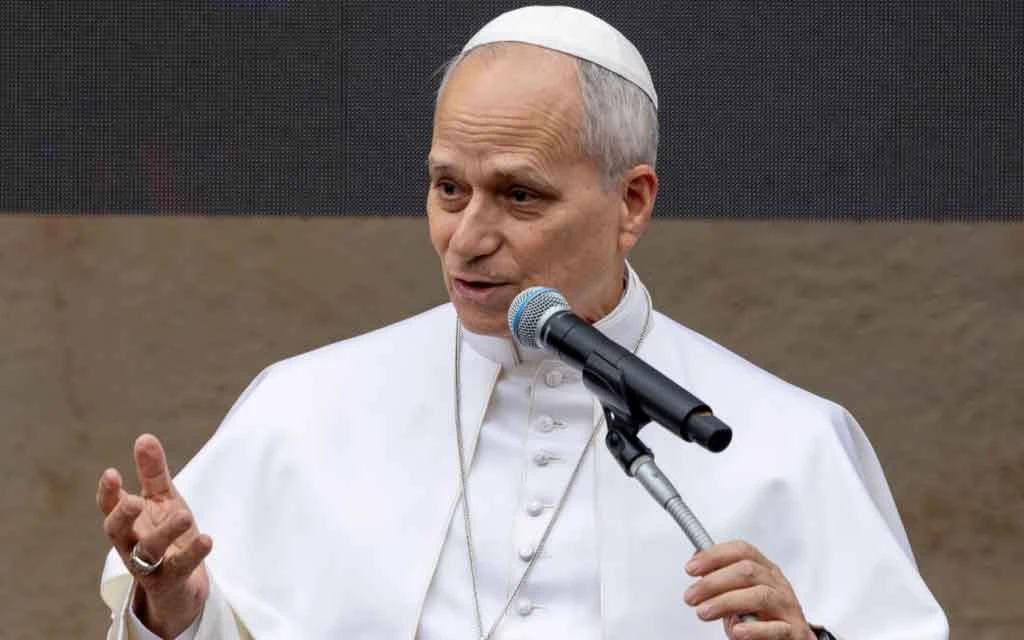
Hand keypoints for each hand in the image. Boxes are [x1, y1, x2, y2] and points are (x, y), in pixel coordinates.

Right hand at [97, 434, 212, 637]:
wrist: (181, 586)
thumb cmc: (166, 535)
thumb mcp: (162, 501)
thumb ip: (153, 473)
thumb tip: (145, 437)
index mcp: (127, 522)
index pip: (109, 508)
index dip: (107, 493)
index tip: (111, 473)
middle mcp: (131, 544)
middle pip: (117, 533)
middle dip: (123, 516)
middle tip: (134, 501)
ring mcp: (149, 566)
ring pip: (149, 551)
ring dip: (165, 532)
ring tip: (184, 514)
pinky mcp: (171, 582)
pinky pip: (179, 568)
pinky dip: (193, 554)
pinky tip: (207, 539)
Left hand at [683, 540, 814, 639]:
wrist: (792, 639)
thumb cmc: (764, 615)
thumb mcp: (741, 591)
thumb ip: (722, 577)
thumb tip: (696, 558)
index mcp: (765, 570)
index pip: (742, 551)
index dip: (714, 555)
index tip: (691, 568)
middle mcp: (778, 584)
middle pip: (747, 571)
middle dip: (713, 582)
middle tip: (691, 596)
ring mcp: (787, 607)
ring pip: (759, 596)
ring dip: (726, 602)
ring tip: (704, 612)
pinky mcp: (794, 632)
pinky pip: (776, 628)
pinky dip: (754, 629)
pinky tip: (737, 630)